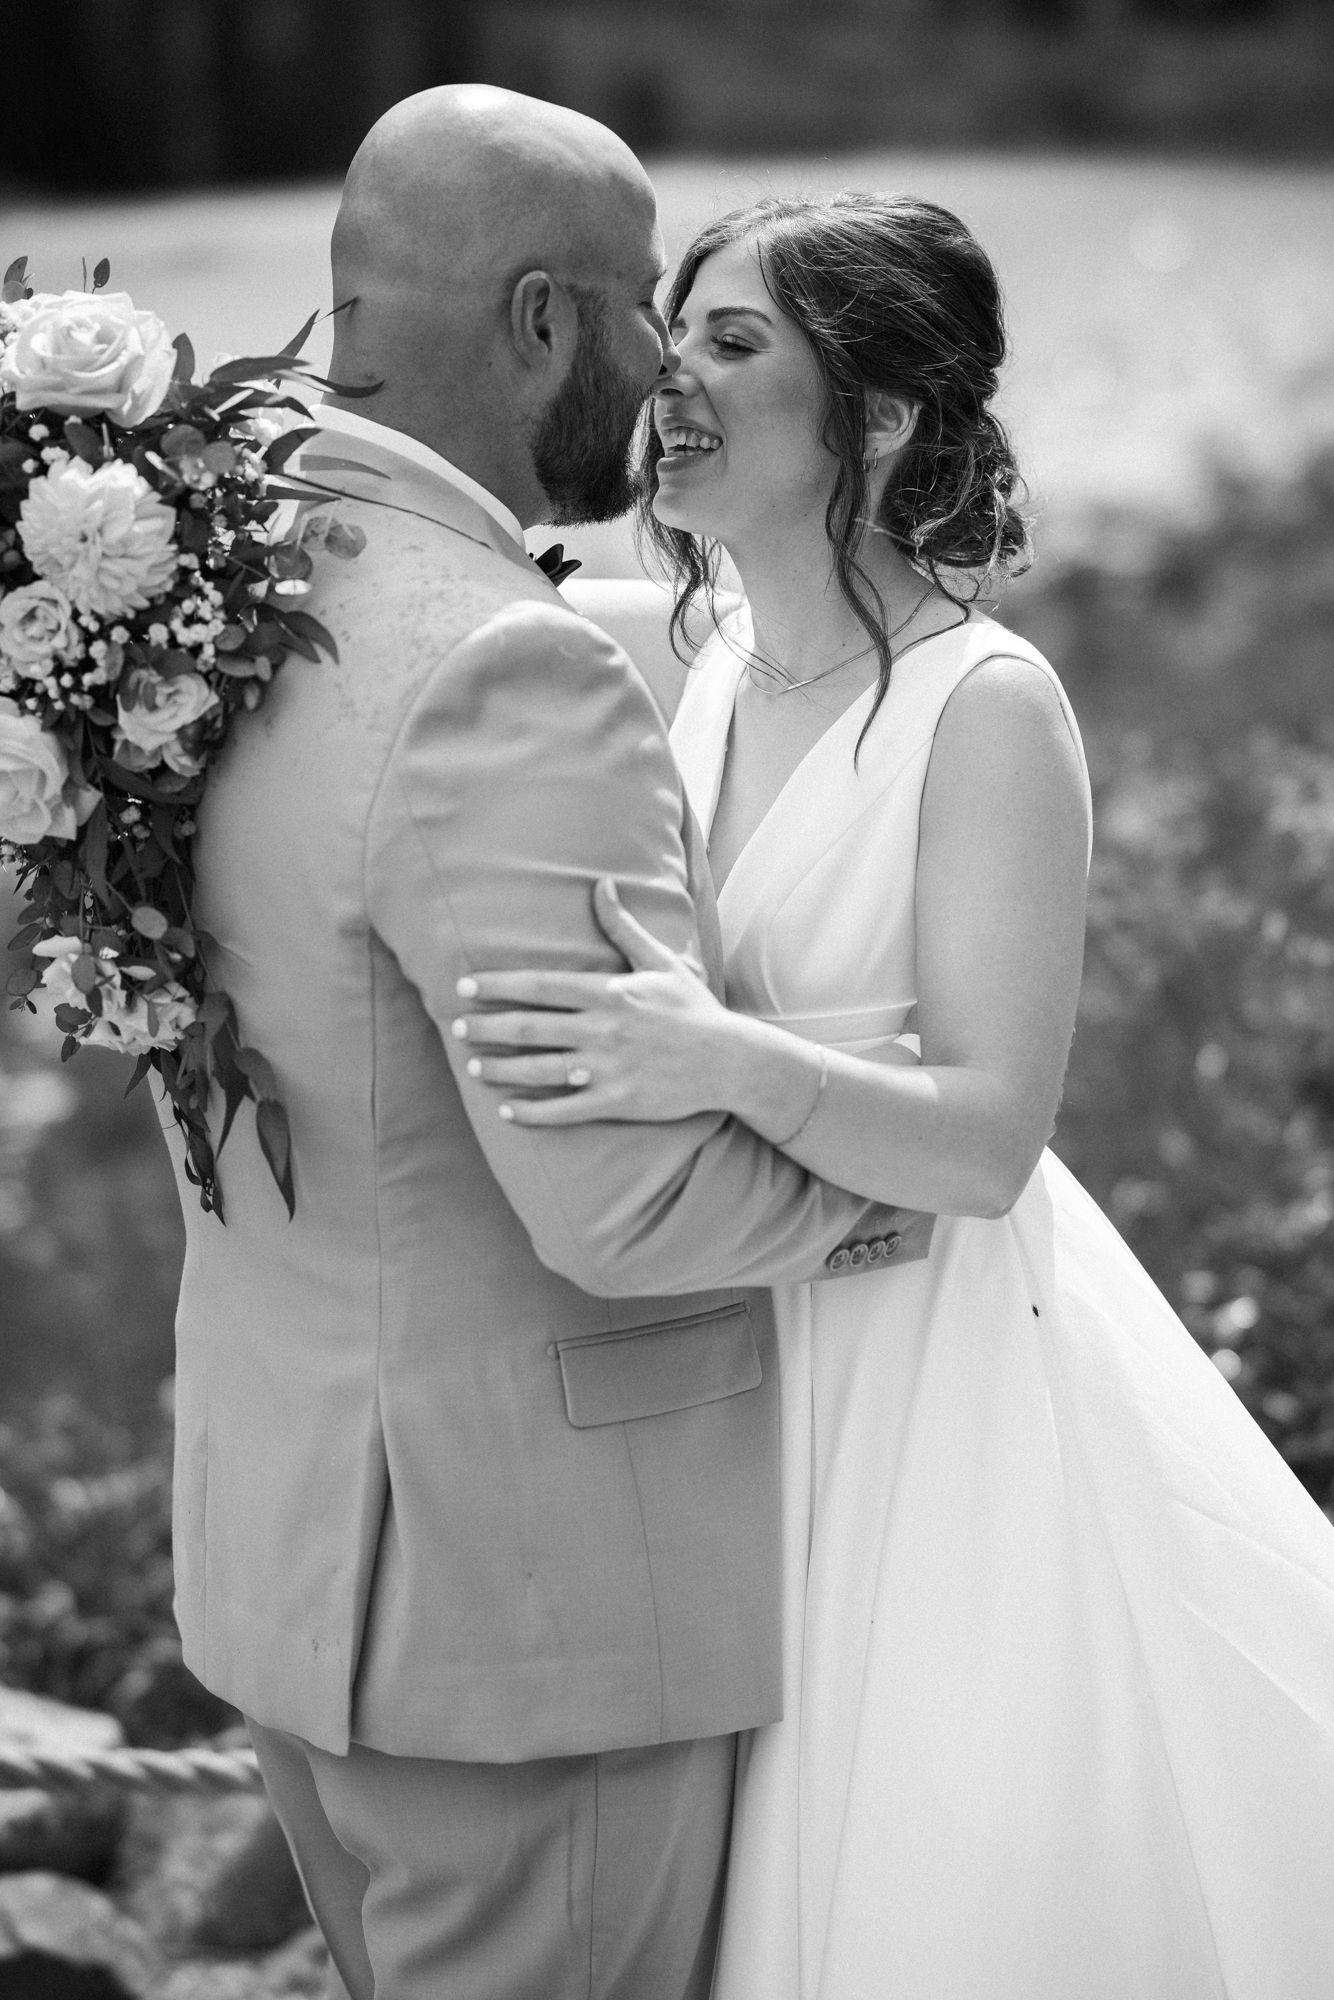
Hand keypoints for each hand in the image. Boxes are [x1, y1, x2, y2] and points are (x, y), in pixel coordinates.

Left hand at [451, 879, 734, 1125]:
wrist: (730, 1060)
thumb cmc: (692, 1009)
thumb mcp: (659, 962)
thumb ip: (623, 927)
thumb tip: (601, 885)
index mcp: (610, 993)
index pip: (541, 986)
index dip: (499, 986)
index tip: (466, 987)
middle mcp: (603, 1030)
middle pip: (531, 1028)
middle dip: (488, 1027)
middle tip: (458, 1028)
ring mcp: (609, 1069)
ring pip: (541, 1069)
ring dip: (501, 1068)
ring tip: (474, 1066)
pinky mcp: (618, 1102)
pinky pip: (565, 1110)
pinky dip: (533, 1111)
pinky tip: (508, 1110)